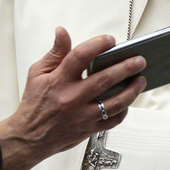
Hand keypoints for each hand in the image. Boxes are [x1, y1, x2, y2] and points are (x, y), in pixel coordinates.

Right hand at [0, 27, 146, 169]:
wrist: (29, 136)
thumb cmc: (34, 103)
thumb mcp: (37, 73)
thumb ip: (55, 53)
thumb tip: (62, 32)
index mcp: (59, 80)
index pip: (81, 56)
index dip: (98, 45)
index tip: (110, 40)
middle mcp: (72, 97)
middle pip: (105, 79)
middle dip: (126, 67)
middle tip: (139, 60)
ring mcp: (82, 115)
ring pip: (115, 102)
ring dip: (132, 90)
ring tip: (141, 80)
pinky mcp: (89, 129)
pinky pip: (113, 120)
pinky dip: (124, 110)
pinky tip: (127, 101)